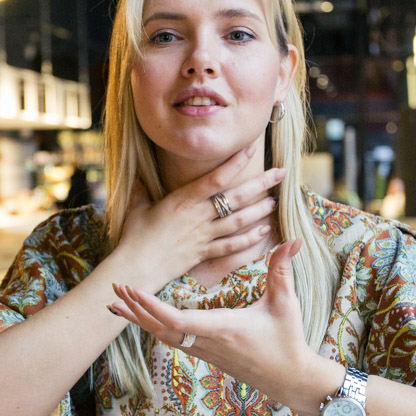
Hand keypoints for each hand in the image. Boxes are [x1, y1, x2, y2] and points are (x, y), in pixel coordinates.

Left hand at [109, 238, 329, 410]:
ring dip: (139, 319)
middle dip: (135, 309)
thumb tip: (292, 240)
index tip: (133, 290)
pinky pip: (170, 340)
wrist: (289, 379)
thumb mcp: (286, 304)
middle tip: (114, 288)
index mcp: (221, 328)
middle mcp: (206, 342)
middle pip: (159, 328)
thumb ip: (282, 270)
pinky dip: (151, 327)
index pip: (177, 319)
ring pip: (161, 336)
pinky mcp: (203, 354)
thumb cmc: (287, 341)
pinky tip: (140, 318)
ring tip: (116, 303)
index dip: (151, 306)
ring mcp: (202, 351)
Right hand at [112, 145, 285, 290]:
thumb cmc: (133, 236)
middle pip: (236, 197)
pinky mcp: (204, 253)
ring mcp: (203, 236)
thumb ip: (141, 190)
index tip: (252, 148)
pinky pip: (231, 246)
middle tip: (282, 172)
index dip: (236, 162)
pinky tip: (263, 232)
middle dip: (261, 183)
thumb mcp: (137, 207)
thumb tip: (137, 176)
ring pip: (238, 220)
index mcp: (182, 199)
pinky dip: (249, 239)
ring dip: (259, 210)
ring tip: (274, 201)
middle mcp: (198, 216)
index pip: (215, 177)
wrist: (135, 267)